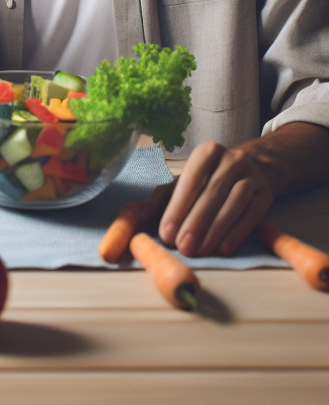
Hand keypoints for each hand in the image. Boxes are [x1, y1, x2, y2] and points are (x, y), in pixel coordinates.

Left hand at [158, 141, 273, 256]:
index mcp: (206, 153)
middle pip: (212, 193)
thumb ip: (160, 200)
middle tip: (183, 247)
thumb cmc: (208, 181)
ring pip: (234, 203)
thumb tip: (138, 216)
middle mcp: (232, 159)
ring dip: (216, 229)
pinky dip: (238, 232)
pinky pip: (252, 214)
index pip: (191, 180)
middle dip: (195, 223)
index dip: (177, 208)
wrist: (250, 172)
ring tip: (200, 250)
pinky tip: (223, 248)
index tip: (166, 234)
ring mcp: (252, 176)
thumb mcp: (182, 185)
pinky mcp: (266, 194)